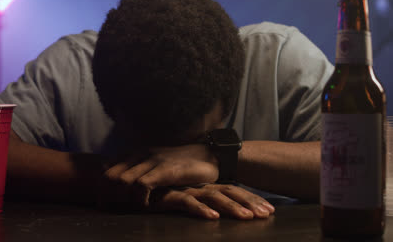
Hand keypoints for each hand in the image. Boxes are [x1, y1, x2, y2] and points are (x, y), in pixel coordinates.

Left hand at [97, 144, 218, 209]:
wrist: (208, 155)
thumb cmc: (182, 164)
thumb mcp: (156, 164)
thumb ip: (139, 170)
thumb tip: (119, 184)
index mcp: (136, 153)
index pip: (106, 168)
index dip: (100, 187)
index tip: (102, 203)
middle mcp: (140, 155)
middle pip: (109, 176)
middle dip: (106, 196)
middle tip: (110, 211)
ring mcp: (152, 161)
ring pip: (122, 180)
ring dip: (122, 199)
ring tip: (128, 210)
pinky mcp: (165, 170)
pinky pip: (142, 185)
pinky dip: (141, 199)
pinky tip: (148, 206)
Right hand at [148, 184, 274, 219]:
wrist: (132, 182)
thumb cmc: (159, 192)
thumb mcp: (185, 197)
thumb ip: (199, 201)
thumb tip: (217, 211)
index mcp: (204, 185)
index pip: (232, 190)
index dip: (250, 199)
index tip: (268, 209)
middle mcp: (198, 186)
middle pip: (229, 192)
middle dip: (249, 202)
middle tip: (267, 213)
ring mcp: (185, 189)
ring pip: (213, 197)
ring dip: (231, 207)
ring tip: (247, 217)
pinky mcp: (169, 195)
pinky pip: (187, 203)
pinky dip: (200, 210)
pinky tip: (213, 217)